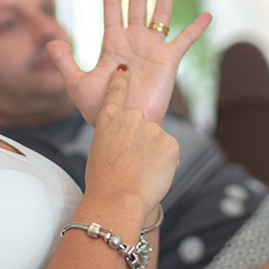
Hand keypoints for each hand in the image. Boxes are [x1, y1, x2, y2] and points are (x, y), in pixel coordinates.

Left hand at [47, 0, 210, 124]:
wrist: (124, 125)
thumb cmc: (101, 110)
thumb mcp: (77, 84)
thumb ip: (65, 61)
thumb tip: (52, 41)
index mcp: (112, 42)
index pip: (111, 5)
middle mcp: (133, 41)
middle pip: (136, 2)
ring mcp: (152, 49)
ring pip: (160, 13)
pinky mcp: (169, 60)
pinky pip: (185, 40)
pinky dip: (196, 28)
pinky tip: (207, 16)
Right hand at [84, 66, 179, 215]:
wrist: (118, 199)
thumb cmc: (103, 182)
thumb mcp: (98, 152)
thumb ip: (114, 138)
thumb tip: (125, 143)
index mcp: (109, 117)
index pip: (115, 91)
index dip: (121, 80)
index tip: (124, 70)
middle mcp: (132, 116)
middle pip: (140, 125)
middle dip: (139, 142)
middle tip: (129, 165)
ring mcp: (153, 128)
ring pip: (156, 140)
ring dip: (151, 155)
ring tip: (139, 174)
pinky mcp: (171, 141)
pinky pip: (168, 152)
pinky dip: (163, 163)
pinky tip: (152, 175)